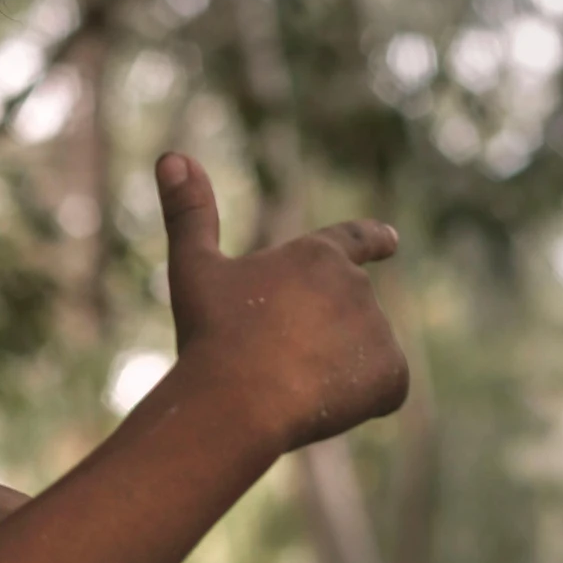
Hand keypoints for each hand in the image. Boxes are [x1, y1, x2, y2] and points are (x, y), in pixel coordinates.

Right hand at [155, 154, 408, 451]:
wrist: (237, 398)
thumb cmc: (212, 335)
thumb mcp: (194, 271)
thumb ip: (190, 215)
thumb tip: (171, 156)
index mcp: (316, 255)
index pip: (354, 240)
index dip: (373, 240)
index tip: (392, 240)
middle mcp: (356, 286)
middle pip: (344, 318)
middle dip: (321, 341)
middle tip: (272, 365)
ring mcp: (378, 329)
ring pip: (362, 356)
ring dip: (335, 371)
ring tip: (286, 387)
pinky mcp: (391, 373)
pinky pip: (385, 389)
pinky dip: (361, 401)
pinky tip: (321, 405)